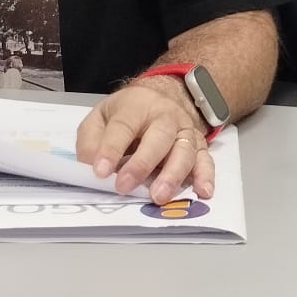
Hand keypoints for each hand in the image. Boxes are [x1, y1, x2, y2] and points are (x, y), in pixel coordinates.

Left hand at [76, 79, 214, 204]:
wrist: (161, 99)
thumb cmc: (127, 114)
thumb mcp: (100, 117)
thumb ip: (90, 140)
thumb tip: (90, 167)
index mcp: (136, 106)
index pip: (123, 126)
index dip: (111, 149)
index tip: (100, 172)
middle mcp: (165, 116)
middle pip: (158, 137)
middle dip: (142, 164)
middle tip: (125, 187)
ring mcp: (185, 131)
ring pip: (184, 151)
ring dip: (172, 175)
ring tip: (158, 197)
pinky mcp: (199, 146)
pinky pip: (206, 160)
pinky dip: (206, 176)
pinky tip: (203, 192)